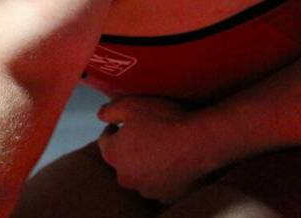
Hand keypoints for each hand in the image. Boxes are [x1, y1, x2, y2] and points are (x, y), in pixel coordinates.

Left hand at [96, 96, 214, 202]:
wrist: (199, 142)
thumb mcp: (132, 104)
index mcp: (113, 155)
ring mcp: (146, 189)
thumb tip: (101, 115)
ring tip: (161, 146)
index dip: (114, 128)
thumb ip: (111, 110)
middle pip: (122, 160)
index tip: (125, 122)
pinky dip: (162, 173)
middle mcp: (125, 177)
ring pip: (140, 173)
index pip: (105, 140)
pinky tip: (172, 160)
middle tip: (145, 133)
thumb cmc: (163, 120)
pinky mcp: (166, 195)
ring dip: (145, 162)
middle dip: (129, 147)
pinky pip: (159, 183)